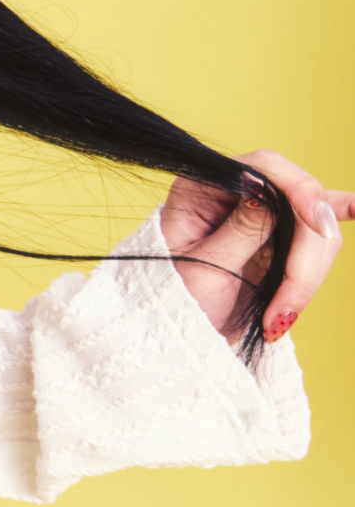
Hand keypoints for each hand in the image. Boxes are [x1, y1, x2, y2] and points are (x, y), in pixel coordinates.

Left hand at [161, 149, 350, 346]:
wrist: (175, 339)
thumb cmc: (172, 303)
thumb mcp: (203, 269)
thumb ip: (241, 230)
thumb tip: (265, 189)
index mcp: (203, 189)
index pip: (263, 166)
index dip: (297, 190)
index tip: (316, 222)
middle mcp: (235, 194)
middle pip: (299, 199)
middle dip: (305, 255)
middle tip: (287, 305)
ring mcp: (261, 217)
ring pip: (316, 226)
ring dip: (308, 273)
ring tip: (280, 316)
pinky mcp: (280, 241)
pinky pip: (316, 228)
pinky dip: (334, 225)